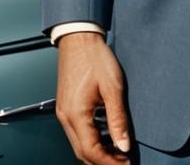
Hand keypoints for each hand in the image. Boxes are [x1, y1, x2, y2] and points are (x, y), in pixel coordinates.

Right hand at [55, 31, 131, 164]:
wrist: (79, 38)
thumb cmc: (94, 57)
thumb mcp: (112, 87)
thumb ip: (118, 119)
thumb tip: (124, 145)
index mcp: (76, 114)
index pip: (92, 152)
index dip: (109, 163)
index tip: (126, 164)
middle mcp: (65, 117)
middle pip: (83, 153)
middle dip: (103, 162)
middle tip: (123, 162)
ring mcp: (64, 112)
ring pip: (79, 145)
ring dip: (97, 153)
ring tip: (117, 153)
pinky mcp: (66, 107)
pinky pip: (77, 133)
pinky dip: (91, 141)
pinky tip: (105, 138)